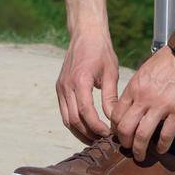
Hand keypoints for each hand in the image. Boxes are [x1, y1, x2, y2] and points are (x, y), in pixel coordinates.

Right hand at [56, 25, 120, 141]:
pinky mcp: (59, 88)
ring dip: (80, 132)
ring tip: (96, 138)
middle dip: (89, 134)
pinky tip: (87, 127)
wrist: (85, 33)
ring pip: (66, 119)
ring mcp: (61, 87)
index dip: (97, 127)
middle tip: (104, 140)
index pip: (86, 113)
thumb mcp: (111, 72)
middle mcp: (66, 85)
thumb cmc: (101, 51)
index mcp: (80, 80)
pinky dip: (74, 123)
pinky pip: (64, 111)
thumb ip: (111, 97)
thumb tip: (115, 119)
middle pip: (74, 120)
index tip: (109, 134)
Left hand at [110, 47, 174, 160]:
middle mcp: (144, 97)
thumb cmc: (166, 62)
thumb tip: (129, 109)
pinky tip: (161, 149)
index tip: (120, 135)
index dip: (116, 129)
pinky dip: (162, 146)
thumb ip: (136, 90)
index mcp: (134, 87)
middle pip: (125, 128)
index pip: (116, 115)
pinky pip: (166, 135)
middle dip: (124, 143)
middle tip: (128, 149)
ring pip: (142, 135)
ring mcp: (161, 104)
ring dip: (140, 150)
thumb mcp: (144, 72)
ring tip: (141, 156)